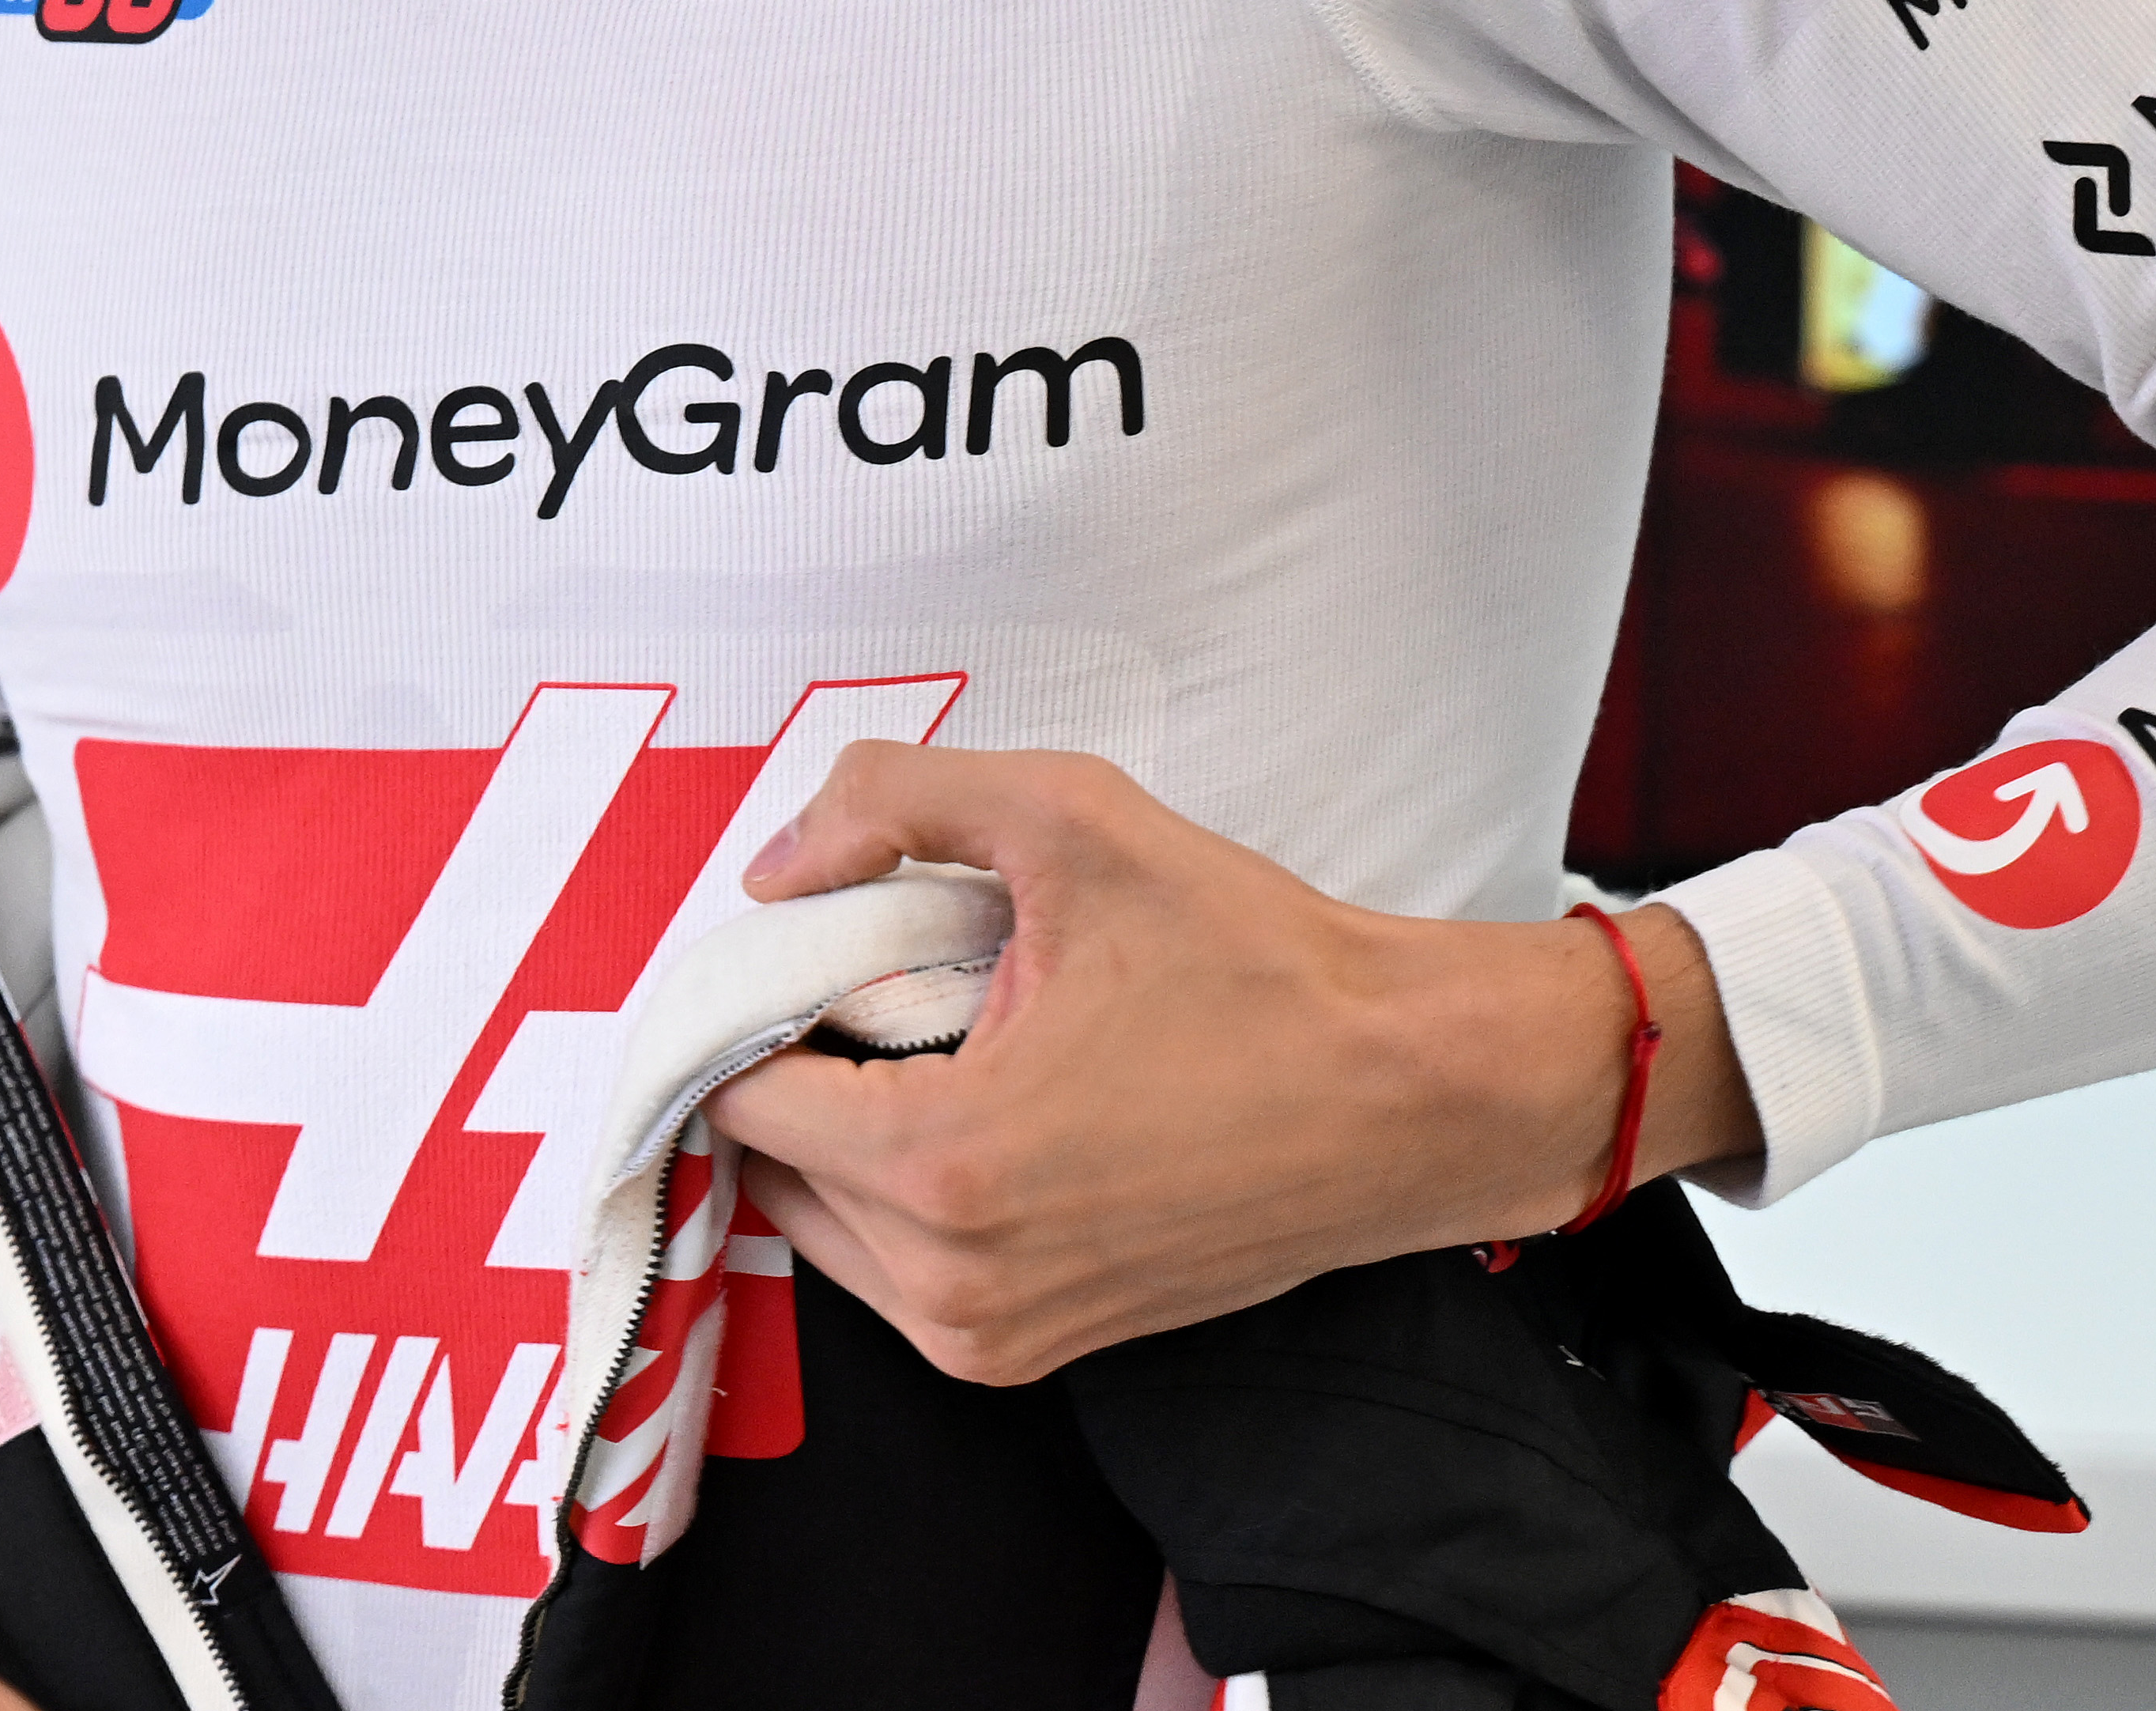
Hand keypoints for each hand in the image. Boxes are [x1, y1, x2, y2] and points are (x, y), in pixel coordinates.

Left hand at [696, 744, 1754, 1386]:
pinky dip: (908, 1188)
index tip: (797, 945)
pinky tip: (991, 1096)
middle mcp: (956, 1282)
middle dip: (799, 1067)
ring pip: (827, 1226)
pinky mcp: (1039, 1352)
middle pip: (772, 1167)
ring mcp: (997, 1335)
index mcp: (946, 1163)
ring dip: (850, 1133)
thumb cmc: (1264, 967)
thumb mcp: (1069, 819)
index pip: (741, 1094)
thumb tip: (775, 865)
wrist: (1415, 1095)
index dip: (750, 1002)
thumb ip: (887, 802)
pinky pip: (901, 1270)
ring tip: (948, 1035)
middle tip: (878, 981)